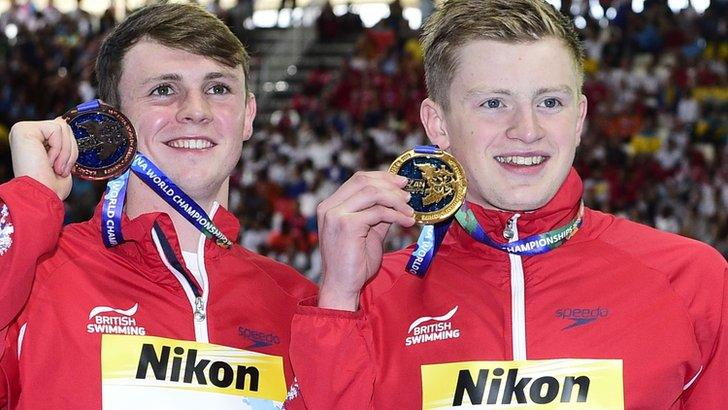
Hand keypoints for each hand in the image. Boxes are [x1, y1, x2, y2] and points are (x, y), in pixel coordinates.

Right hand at [9, 118, 77, 200]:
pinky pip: (56, 129)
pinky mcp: (23, 129)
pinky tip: (47, 161)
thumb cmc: (51, 187)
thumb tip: (62, 122)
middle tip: (59, 169)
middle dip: (69, 150)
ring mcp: (22, 129)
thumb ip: (61, 141)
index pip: (61, 130)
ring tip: (54, 167)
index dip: (69, 149)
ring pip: (62, 127)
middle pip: (63, 126)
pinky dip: (59, 148)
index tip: (60, 169)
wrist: (42, 197)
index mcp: (33, 140)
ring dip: (65, 152)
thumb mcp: (61, 160)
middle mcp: (25, 133)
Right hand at [316, 171, 415, 310]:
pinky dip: (396, 215)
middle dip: (390, 184)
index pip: (357, 180)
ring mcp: (335, 215)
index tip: (401, 182)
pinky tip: (407, 221)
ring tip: (410, 209)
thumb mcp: (368, 232)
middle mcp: (329, 207)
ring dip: (396, 200)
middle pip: (363, 181)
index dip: (381, 177)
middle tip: (408, 194)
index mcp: (330, 206)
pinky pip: (378, 212)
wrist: (342, 287)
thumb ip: (378, 214)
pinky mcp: (346, 225)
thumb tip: (397, 198)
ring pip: (372, 193)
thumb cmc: (354, 264)